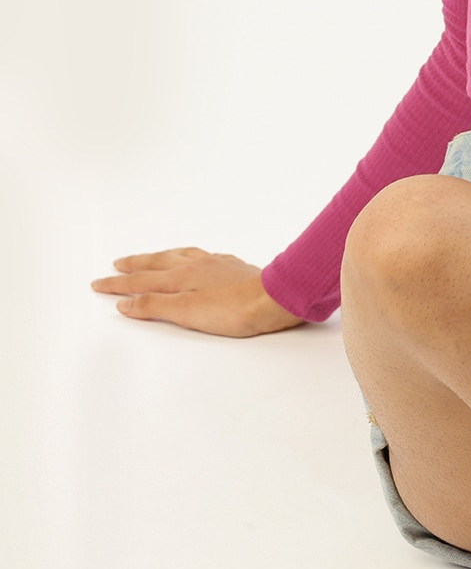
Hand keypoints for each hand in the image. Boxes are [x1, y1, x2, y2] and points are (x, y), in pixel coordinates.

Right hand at [90, 248, 307, 336]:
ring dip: (160, 257)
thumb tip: (126, 302)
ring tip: (150, 257)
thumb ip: (154, 306)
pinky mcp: (233, 267)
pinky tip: (194, 259)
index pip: (141, 281)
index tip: (99, 283)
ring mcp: (216, 264)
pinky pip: (202, 256)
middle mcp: (196, 265)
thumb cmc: (233, 310)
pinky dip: (187, 256)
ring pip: (180, 255)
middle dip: (135, 265)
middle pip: (158, 263)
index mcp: (181, 276)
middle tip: (117, 264)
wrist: (273, 298)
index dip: (118, 285)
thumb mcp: (186, 312)